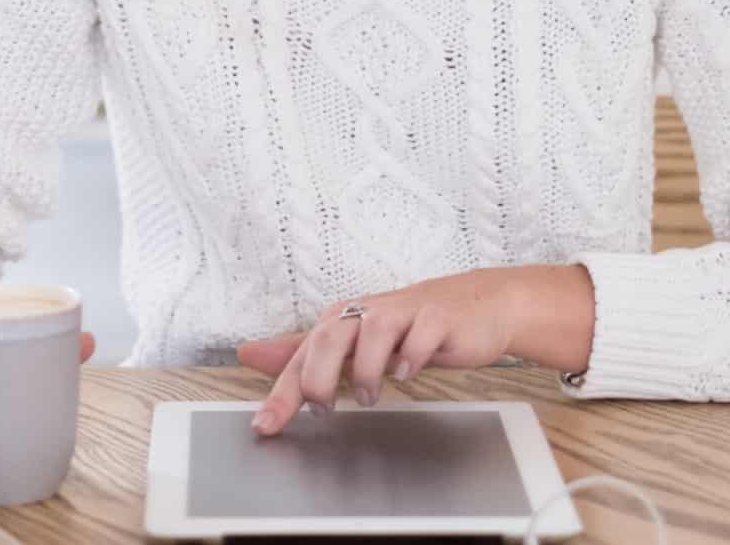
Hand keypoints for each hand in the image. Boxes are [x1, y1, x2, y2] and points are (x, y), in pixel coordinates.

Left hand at [239, 268, 572, 435]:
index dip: (282, 391)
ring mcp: (404, 312)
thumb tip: (251, 354)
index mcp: (343, 319)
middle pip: (330, 336)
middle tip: (321, 408)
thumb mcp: (354, 338)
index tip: (265, 425)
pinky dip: (410, 358)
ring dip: (366, 370)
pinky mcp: (438, 318)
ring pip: (372, 331)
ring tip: (369, 396)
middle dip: (318, 377)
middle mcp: (368, 312)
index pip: (302, 354)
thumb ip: (305, 349)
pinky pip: (419, 335)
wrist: (477, 304)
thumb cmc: (410, 325)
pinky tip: (407, 373)